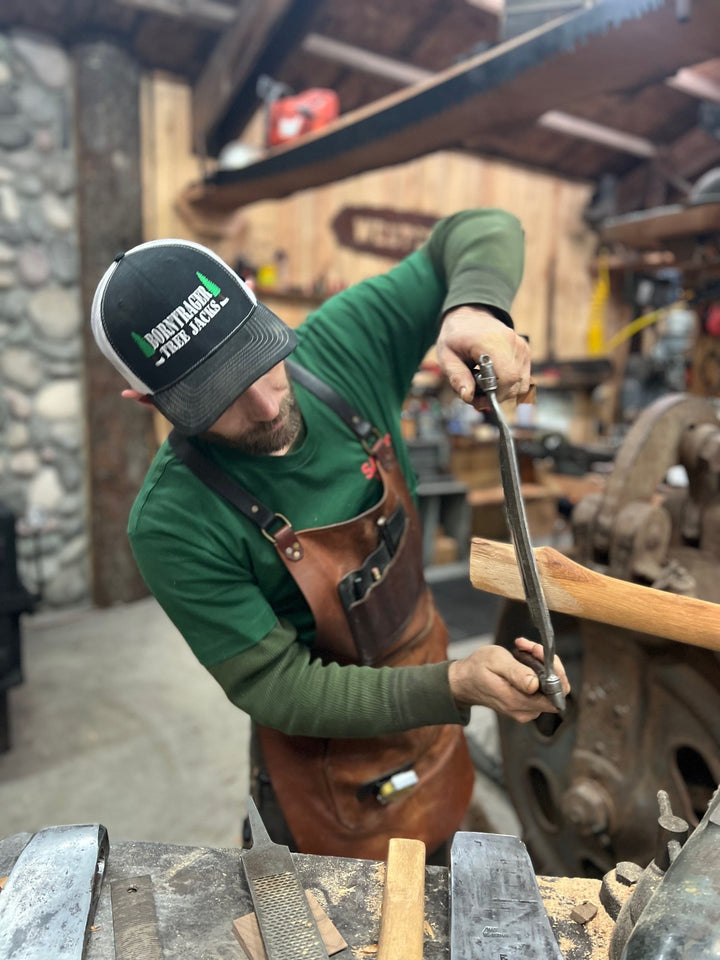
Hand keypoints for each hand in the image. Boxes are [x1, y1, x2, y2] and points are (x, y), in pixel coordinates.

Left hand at [436, 306, 530, 404]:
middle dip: (496, 396)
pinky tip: (493, 379)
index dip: (495, 394)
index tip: (477, 399)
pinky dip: (509, 384)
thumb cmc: (456, 336)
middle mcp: (511, 342)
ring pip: (521, 384)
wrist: (470, 315)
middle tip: (476, 396)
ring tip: (484, 386)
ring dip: (503, 392)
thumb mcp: (446, 356)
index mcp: (490, 341)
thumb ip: (457, 376)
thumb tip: (467, 396)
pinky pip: (523, 378)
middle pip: (515, 383)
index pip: (508, 377)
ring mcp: (521, 346)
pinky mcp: (525, 350)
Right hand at [448, 637, 570, 721]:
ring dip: (542, 665)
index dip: (556, 673)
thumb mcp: (494, 661)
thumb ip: (516, 673)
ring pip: (550, 687)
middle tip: (529, 647)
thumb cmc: (477, 668)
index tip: (540, 653)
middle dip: (548, 664)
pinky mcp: (527, 705)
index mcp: (517, 701)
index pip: (555, 696)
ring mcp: (526, 709)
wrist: (465, 681)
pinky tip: (523, 658)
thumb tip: (535, 684)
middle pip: (556, 690)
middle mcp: (525, 710)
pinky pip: (542, 688)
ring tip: (523, 650)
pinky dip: (537, 670)